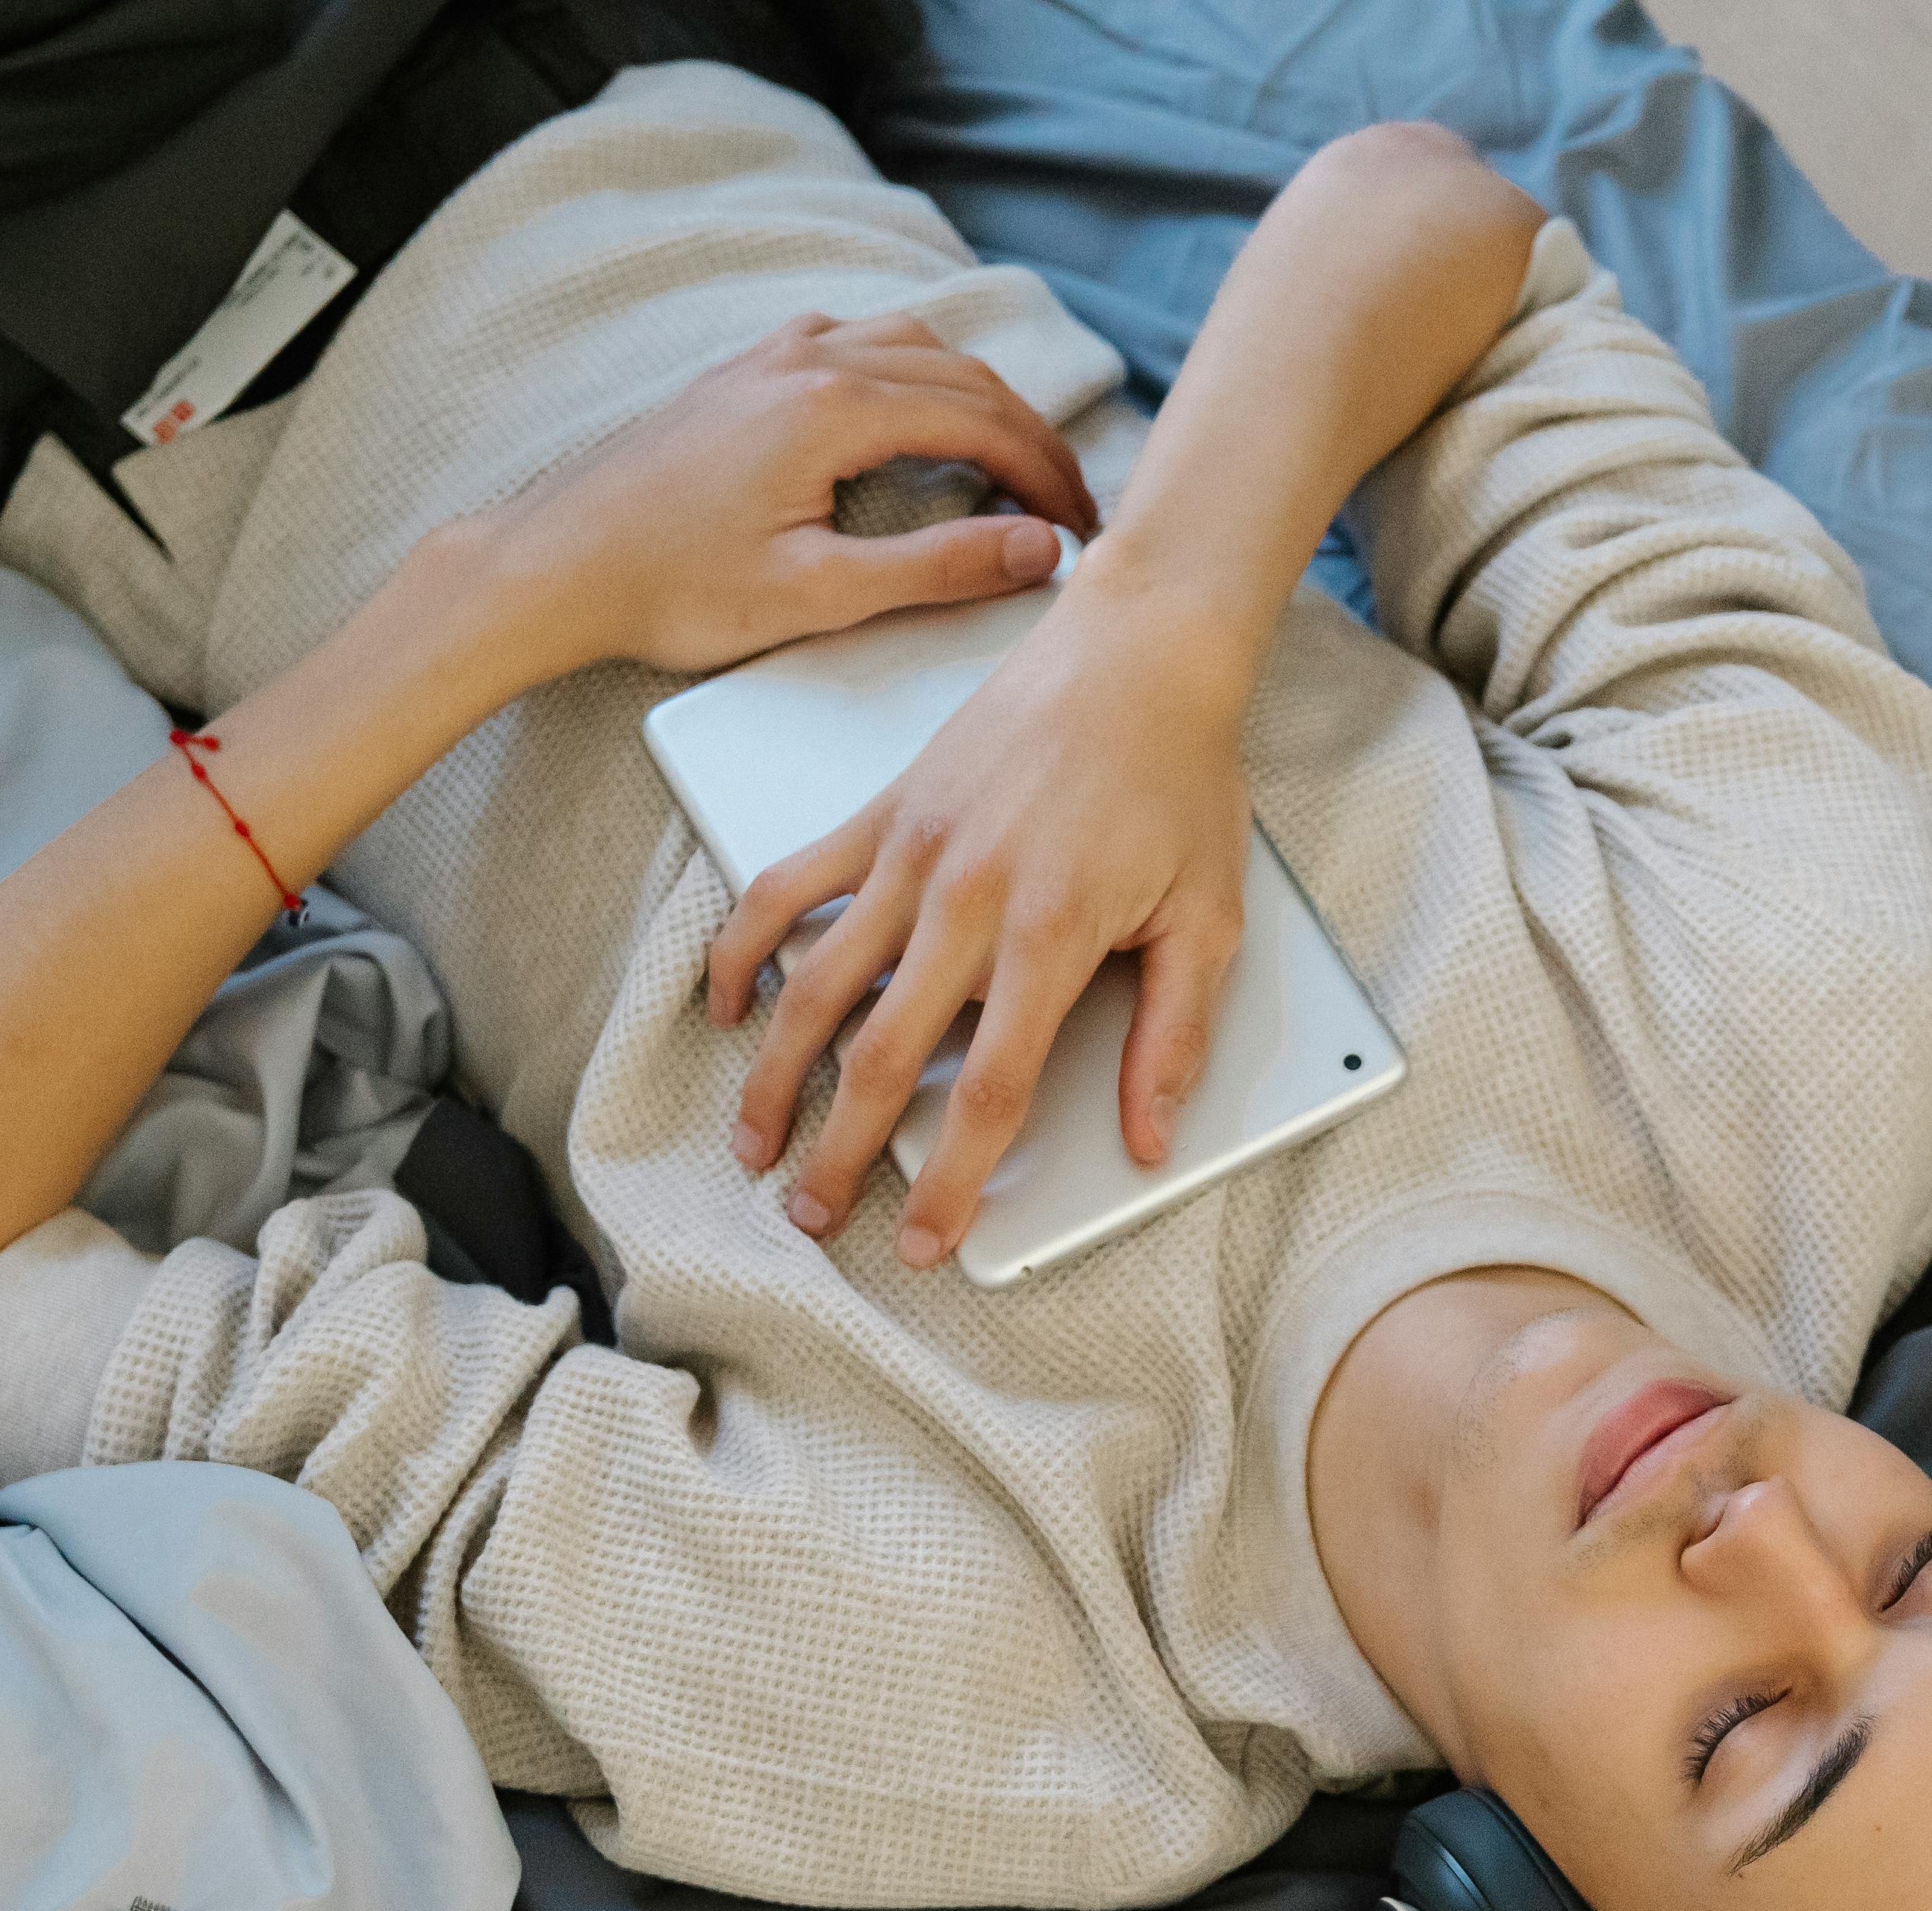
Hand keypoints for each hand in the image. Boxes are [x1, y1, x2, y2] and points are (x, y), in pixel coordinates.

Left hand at [478, 310, 1099, 677]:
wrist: (555, 563)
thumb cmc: (670, 588)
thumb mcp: (818, 595)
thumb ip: (938, 568)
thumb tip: (1039, 551)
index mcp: (833, 408)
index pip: (982, 423)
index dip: (1048, 476)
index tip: (1084, 527)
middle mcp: (808, 360)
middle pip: (959, 375)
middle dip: (1027, 438)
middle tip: (1068, 505)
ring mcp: (771, 357)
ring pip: (911, 345)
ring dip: (974, 397)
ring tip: (1009, 461)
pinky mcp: (744, 372)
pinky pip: (853, 341)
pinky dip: (911, 371)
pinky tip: (912, 414)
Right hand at [707, 563, 1262, 1263]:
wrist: (1138, 650)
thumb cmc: (1178, 778)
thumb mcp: (1208, 918)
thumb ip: (1173, 1035)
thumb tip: (1148, 1137)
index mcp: (1049, 935)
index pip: (989, 1089)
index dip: (952, 1179)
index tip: (925, 1238)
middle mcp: (965, 899)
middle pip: (882, 1056)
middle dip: (840, 1150)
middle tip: (812, 1215)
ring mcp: (910, 853)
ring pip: (815, 984)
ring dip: (776, 1075)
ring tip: (753, 1143)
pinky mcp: (879, 813)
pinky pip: (790, 888)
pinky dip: (742, 947)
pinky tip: (723, 1006)